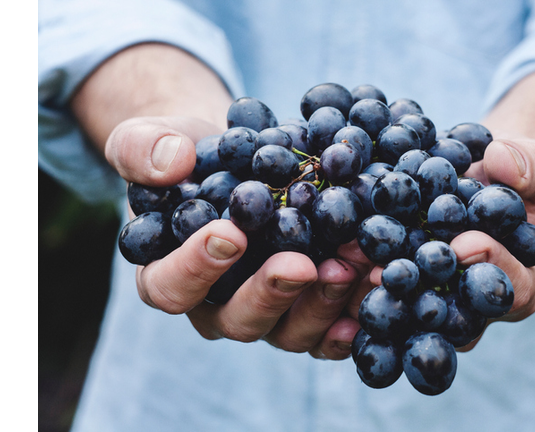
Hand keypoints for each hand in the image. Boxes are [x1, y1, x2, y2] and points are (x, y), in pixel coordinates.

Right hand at [106, 115, 364, 358]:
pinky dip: (356, 315)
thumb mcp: (150, 140)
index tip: (230, 233)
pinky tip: (378, 290)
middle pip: (238, 320)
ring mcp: (269, 313)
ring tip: (352, 267)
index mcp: (169, 275)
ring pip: (291, 331)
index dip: (196, 268)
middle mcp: (218, 306)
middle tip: (301, 265)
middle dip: (272, 293)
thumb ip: (143, 149)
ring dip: (323, 304)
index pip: (171, 287)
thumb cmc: (187, 155)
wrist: (239, 160)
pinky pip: (331, 329)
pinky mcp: (309, 309)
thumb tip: (171, 161)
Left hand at [345, 136, 534, 352]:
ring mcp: (433, 303)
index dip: (492, 268)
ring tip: (352, 266)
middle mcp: (472, 308)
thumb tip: (504, 163)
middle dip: (423, 292)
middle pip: (453, 316)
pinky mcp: (400, 290)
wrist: (478, 177)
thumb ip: (532, 166)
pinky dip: (355, 279)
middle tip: (391, 271)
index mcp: (517, 285)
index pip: (512, 291)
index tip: (466, 242)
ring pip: (410, 313)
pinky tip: (331, 261)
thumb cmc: (513, 176)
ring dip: (379, 293)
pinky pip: (380, 294)